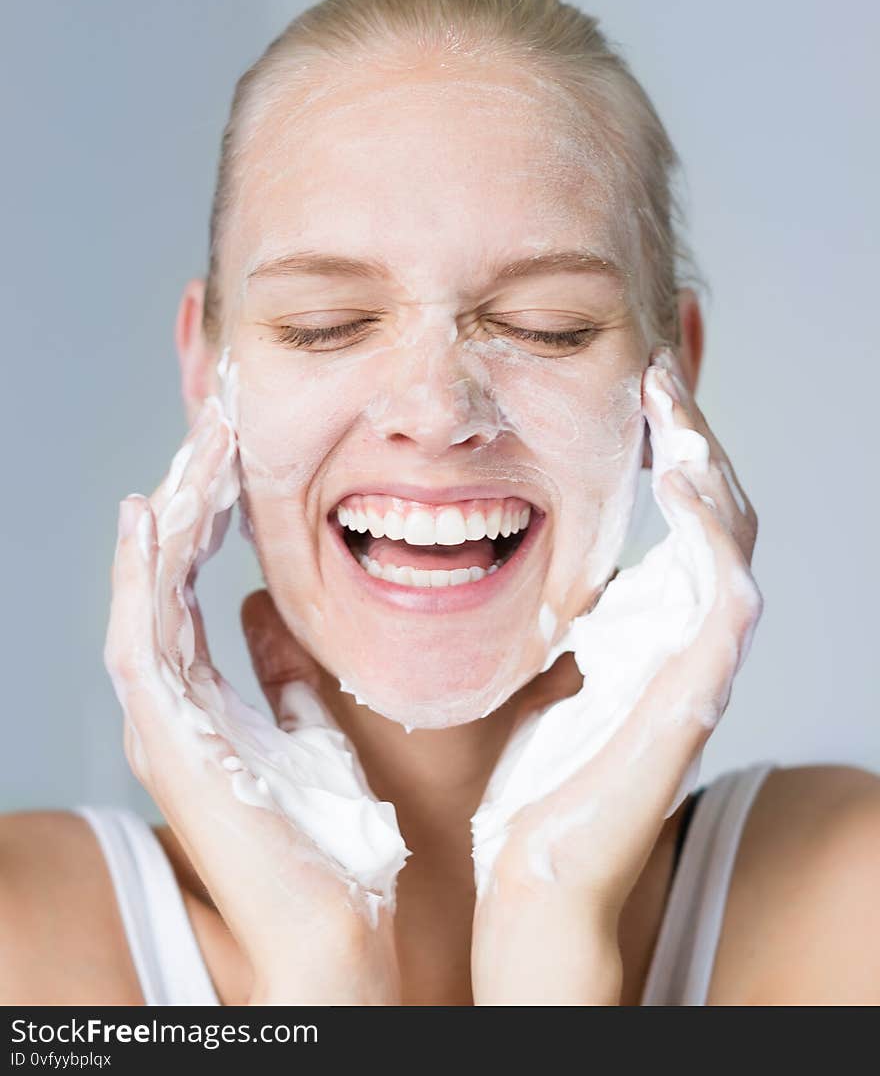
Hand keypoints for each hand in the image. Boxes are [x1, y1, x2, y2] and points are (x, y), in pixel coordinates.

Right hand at [103, 397, 408, 1003]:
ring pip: (145, 593)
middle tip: (207, 432)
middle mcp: (169, 706)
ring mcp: (160, 721)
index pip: (187, 591)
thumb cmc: (328, 836)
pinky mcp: (165, 735)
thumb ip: (284, 676)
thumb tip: (274, 617)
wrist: (332, 921)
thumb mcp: (311, 731)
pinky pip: (142, 634)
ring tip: (187, 453)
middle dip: (182, 503)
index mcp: (202, 704)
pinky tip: (149, 515)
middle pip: (161, 579)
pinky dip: (141, 572)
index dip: (200, 524)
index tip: (227, 462)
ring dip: (166, 519)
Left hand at [470, 346, 761, 1003]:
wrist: (524, 870)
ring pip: (730, 522)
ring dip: (705, 449)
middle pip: (705, 500)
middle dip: (686, 427)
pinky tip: (678, 461)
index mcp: (625, 616)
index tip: (611, 381)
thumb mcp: (466, 658)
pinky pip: (727, 577)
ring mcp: (691, 651)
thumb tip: (322, 571)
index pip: (658, 507)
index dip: (648, 441)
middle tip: (653, 363)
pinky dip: (713, 514)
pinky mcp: (700, 681)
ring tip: (667, 387)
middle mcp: (668, 624)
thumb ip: (426, 604)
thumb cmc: (493, 774)